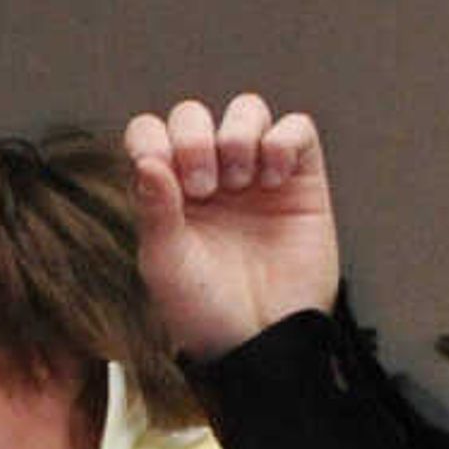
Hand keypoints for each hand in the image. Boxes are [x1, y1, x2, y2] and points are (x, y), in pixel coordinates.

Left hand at [123, 94, 337, 358]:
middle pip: (194, 114)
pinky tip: (274, 179)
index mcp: (166, 193)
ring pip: (247, 110)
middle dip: (195, 140)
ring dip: (239, 134)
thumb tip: (147, 160)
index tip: (164, 177)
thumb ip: (153, 209)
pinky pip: (297, 128)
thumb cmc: (205, 311)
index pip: (150, 133)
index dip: (154, 139)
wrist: (260, 338)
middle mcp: (209, 177)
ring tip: (240, 182)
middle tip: (204, 188)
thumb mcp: (165, 263)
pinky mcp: (301, 180)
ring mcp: (255, 175)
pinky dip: (284, 140)